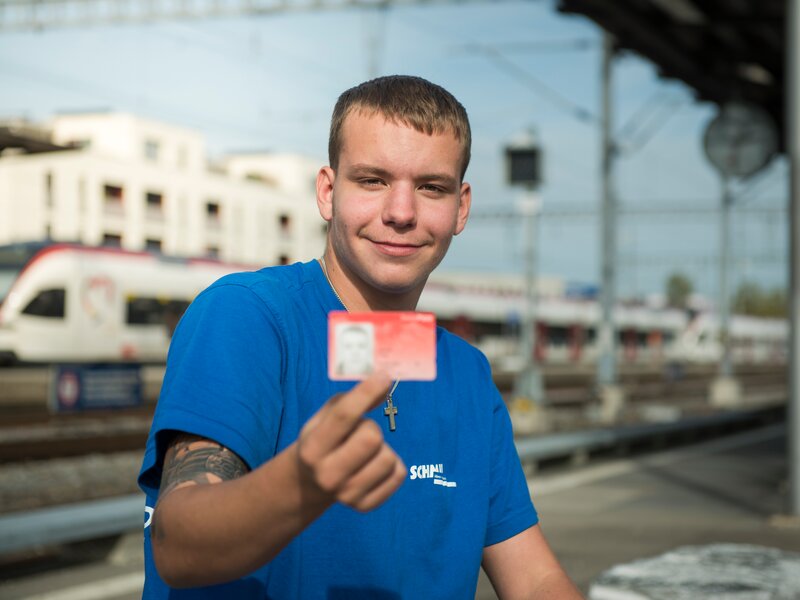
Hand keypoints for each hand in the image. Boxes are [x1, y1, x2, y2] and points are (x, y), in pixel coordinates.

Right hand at [296, 373, 406, 511]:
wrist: (312, 482)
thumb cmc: (324, 438)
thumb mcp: (326, 416)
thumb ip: (352, 399)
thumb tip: (385, 383)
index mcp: (312, 448)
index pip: (344, 416)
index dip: (367, 391)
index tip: (384, 375)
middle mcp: (326, 475)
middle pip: (372, 438)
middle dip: (371, 427)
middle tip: (361, 431)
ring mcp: (346, 495)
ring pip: (388, 457)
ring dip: (382, 448)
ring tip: (365, 452)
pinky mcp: (365, 505)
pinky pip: (399, 474)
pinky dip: (392, 465)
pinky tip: (373, 466)